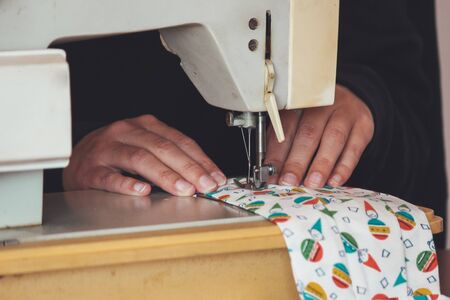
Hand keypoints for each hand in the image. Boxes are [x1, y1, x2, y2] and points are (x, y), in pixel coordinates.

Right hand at [63, 115, 225, 195]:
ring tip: (183, 189)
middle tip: (205, 185)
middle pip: (163, 148)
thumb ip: (170, 157)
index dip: (200, 159)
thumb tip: (202, 176)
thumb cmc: (115, 154)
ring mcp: (107, 149)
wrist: (75, 159)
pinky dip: (127, 184)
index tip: (216, 177)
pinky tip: (142, 191)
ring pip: (140, 159)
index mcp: (144, 126)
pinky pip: (110, 177)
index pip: (179, 141)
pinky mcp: (91, 169)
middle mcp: (126, 132)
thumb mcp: (144, 146)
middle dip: (189, 168)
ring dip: (165, 175)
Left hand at [265, 84, 373, 187]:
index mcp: (301, 104)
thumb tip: (271, 171)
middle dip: (297, 160)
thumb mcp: (298, 122)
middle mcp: (323, 106)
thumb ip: (284, 143)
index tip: (270, 173)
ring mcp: (345, 114)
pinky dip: (344, 167)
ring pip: (333, 139)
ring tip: (312, 183)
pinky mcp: (363, 127)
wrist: (352, 102)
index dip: (277, 152)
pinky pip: (354, 148)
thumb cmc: (318, 118)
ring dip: (321, 164)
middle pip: (308, 132)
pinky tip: (335, 180)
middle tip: (289, 180)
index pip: (286, 127)